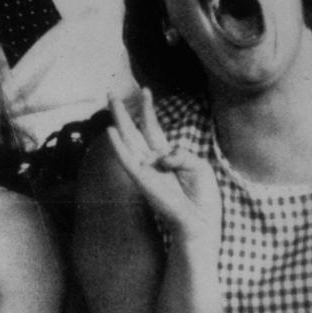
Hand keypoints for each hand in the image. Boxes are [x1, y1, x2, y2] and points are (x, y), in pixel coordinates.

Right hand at [107, 91, 221, 248]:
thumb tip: (161, 156)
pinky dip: (118, 146)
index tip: (145, 90)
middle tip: (112, 92)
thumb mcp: (199, 167)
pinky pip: (127, 160)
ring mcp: (146, 170)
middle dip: (124, 111)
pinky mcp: (142, 181)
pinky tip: (110, 131)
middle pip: (135, 131)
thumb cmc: (201, 198)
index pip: (154, 129)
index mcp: (168, 157)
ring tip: (110, 101)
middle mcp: (153, 162)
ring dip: (118, 120)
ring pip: (128, 140)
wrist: (200, 222)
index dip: (148, 109)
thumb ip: (181, 155)